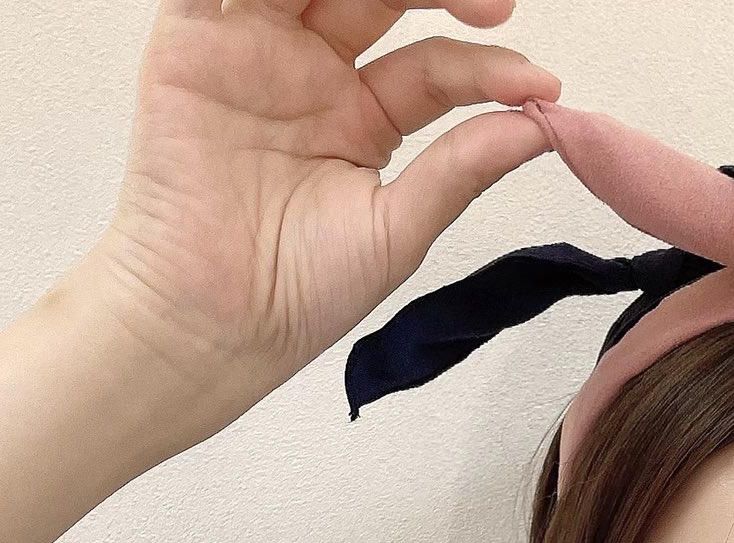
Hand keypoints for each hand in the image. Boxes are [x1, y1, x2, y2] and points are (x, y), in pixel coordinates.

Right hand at [86, 0, 561, 398]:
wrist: (214, 321)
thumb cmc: (298, 292)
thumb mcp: (398, 229)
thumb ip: (460, 169)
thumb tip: (540, 127)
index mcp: (363, 115)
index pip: (433, 65)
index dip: (485, 67)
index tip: (540, 87)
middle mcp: (311, 72)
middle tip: (495, 5)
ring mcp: (254, 49)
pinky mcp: (192, 41)